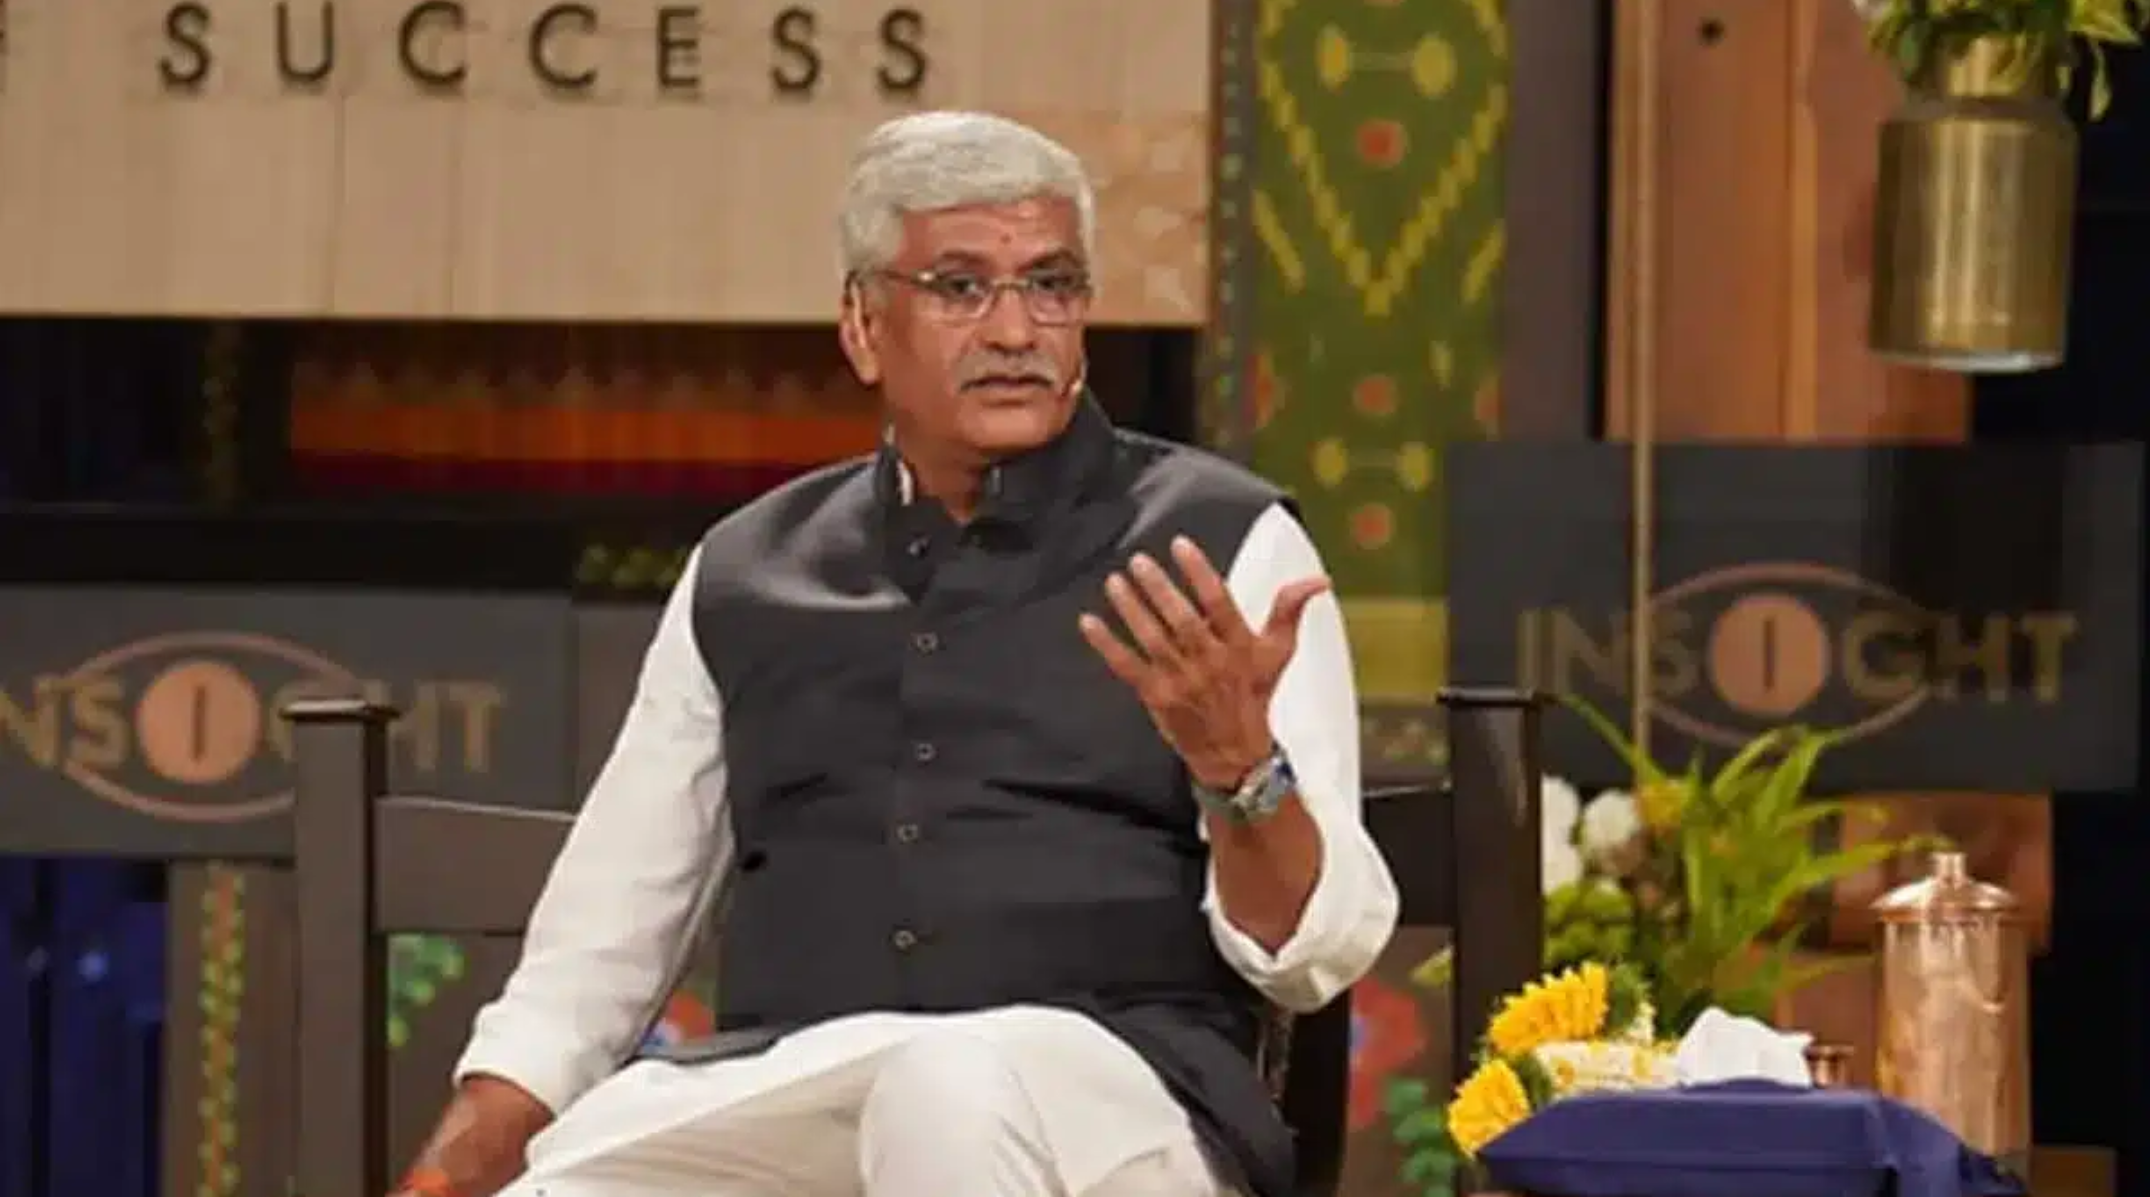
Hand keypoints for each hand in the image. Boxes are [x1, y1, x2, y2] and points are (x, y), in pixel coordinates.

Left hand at [1078, 535, 1329, 789]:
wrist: (1234, 752)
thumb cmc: (1254, 694)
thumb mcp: (1278, 652)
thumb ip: (1290, 610)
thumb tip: (1319, 580)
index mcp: (1239, 646)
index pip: (1219, 603)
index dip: (1199, 572)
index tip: (1180, 545)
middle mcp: (1210, 662)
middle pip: (1182, 620)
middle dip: (1160, 589)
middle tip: (1139, 561)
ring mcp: (1181, 680)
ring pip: (1152, 640)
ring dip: (1131, 610)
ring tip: (1115, 582)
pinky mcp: (1156, 696)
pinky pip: (1127, 666)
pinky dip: (1106, 645)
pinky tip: (1088, 621)